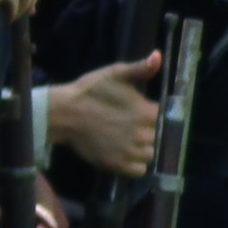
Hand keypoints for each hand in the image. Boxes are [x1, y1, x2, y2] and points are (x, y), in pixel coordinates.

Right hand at [48, 50, 162, 177]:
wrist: (65, 113)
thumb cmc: (90, 91)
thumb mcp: (115, 73)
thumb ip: (140, 68)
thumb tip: (159, 56)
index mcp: (146, 112)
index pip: (162, 117)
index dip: (151, 114)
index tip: (139, 111)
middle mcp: (142, 135)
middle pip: (157, 137)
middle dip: (146, 131)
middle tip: (129, 124)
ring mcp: (130, 153)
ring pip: (149, 154)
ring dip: (142, 148)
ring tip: (127, 139)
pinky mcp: (118, 166)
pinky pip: (138, 170)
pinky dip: (134, 164)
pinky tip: (124, 153)